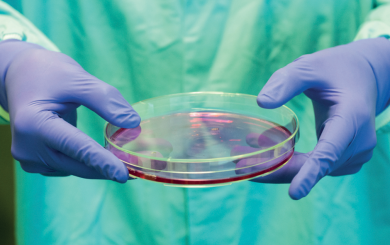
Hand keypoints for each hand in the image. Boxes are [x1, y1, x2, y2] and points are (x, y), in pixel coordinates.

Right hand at [0, 40, 139, 182]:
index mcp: (33, 123)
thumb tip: (133, 124)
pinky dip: (85, 162)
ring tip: (122, 159)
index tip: (124, 175)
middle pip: (75, 164)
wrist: (20, 77)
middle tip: (137, 169)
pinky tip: (100, 156)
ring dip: (97, 166)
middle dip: (106, 168)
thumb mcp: (77, 78)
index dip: (101, 162)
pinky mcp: (34, 160)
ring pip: (73, 168)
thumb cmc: (48, 73)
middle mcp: (26, 146)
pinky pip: (66, 166)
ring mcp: (28, 157)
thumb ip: (105, 100)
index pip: (75, 147)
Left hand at [252, 38, 389, 198]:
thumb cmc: (335, 69)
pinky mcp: (346, 157)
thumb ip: (286, 82)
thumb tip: (261, 103)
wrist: (363, 77)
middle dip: (278, 170)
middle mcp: (359, 142)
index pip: (330, 151)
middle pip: (316, 166)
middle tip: (242, 166)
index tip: (294, 193)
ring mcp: (355, 153)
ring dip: (281, 166)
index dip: (310, 173)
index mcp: (352, 117)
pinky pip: (317, 166)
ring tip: (246, 154)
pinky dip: (291, 162)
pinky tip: (268, 150)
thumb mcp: (309, 66)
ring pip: (314, 169)